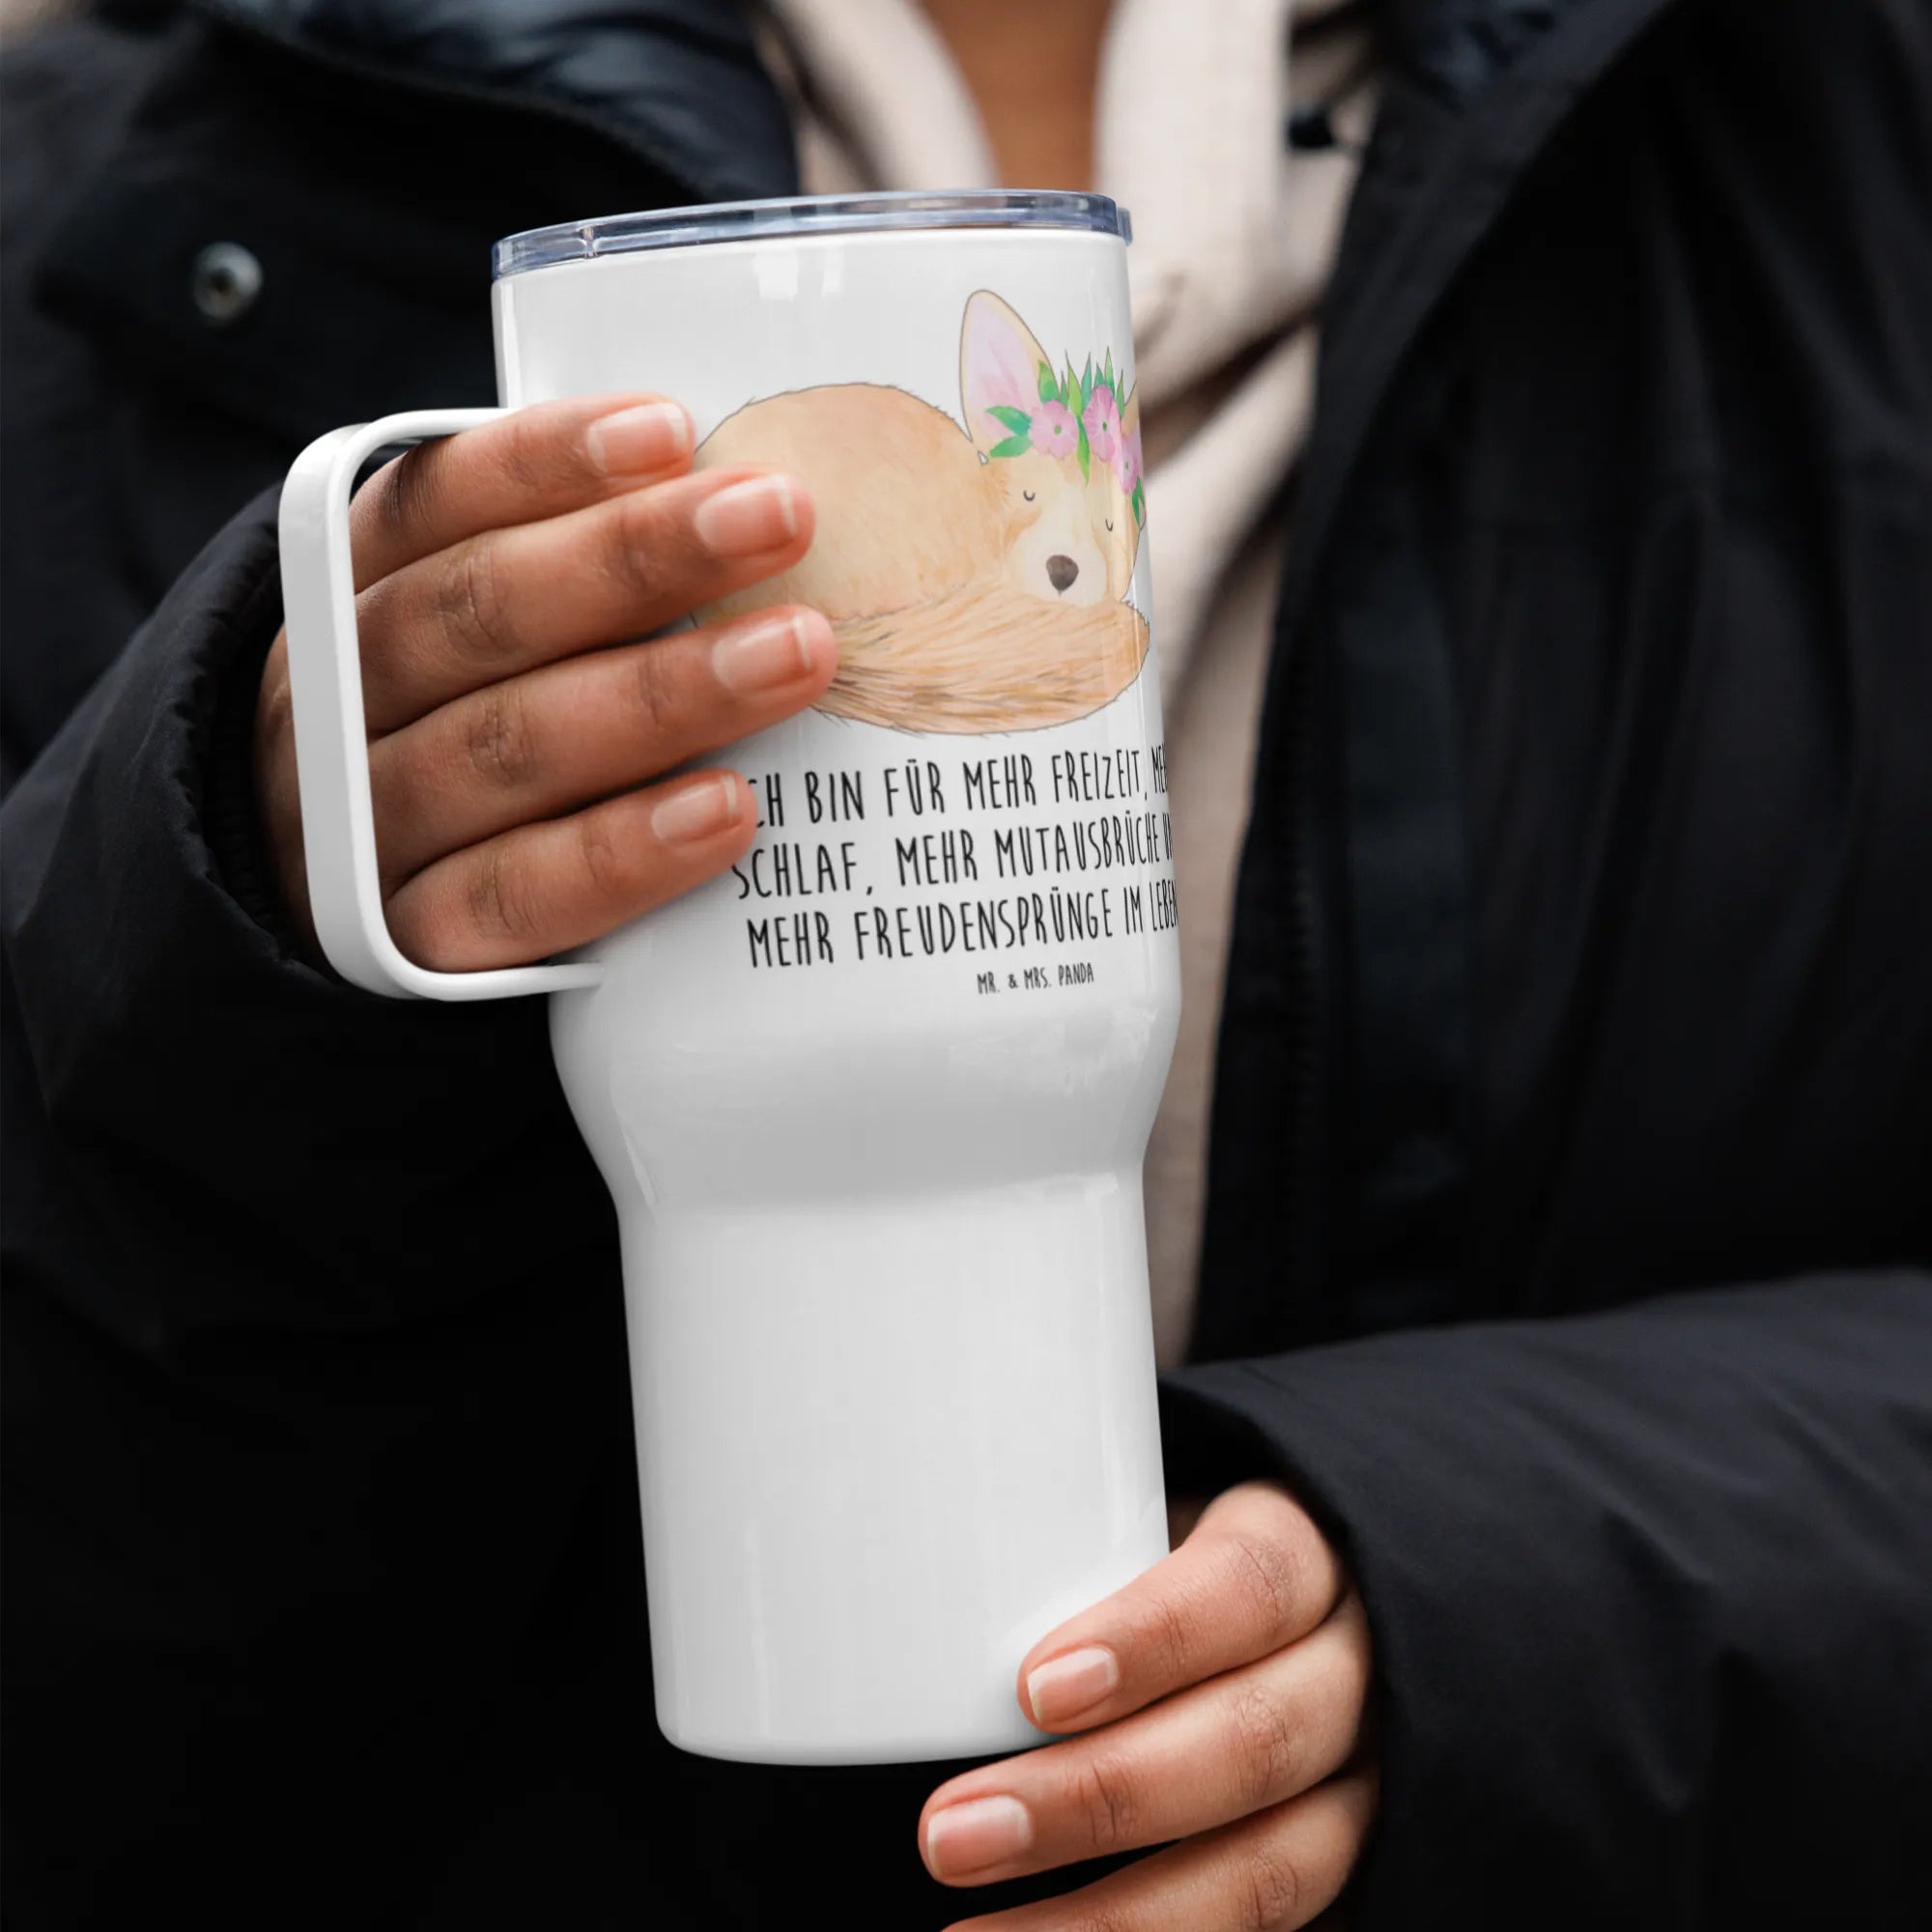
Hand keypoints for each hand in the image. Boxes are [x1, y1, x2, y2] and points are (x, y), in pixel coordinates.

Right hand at [255, 395, 836, 965]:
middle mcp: (336, 697)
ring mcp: (364, 824)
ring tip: (797, 655)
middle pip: (479, 612)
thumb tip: (744, 492)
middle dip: (635, 559)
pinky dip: (621, 852)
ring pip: (505, 747)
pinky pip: (515, 895)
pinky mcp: (411, 941)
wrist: (335, 905)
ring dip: (660, 696)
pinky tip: (727, 810)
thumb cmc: (451, 728)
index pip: (434, 502)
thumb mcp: (471, 629)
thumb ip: (571, 567)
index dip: (547, 463)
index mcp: (349, 589)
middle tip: (780, 518)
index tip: (673, 430)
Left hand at [919, 1482, 1376, 1929]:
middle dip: (1094, 1799)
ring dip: (1114, 1918)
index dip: (1151, 1640)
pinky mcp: (1345, 1875)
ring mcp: (1359, 1790)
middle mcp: (1353, 1675)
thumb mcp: (1145, 1519)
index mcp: (1304, 1556)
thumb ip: (1067, 1548)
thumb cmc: (1177, 1558)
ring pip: (1266, 1870)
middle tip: (948, 1833)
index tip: (1032, 1688)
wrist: (1297, 1619)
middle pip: (1252, 1743)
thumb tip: (908, 1574)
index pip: (1248, 1586)